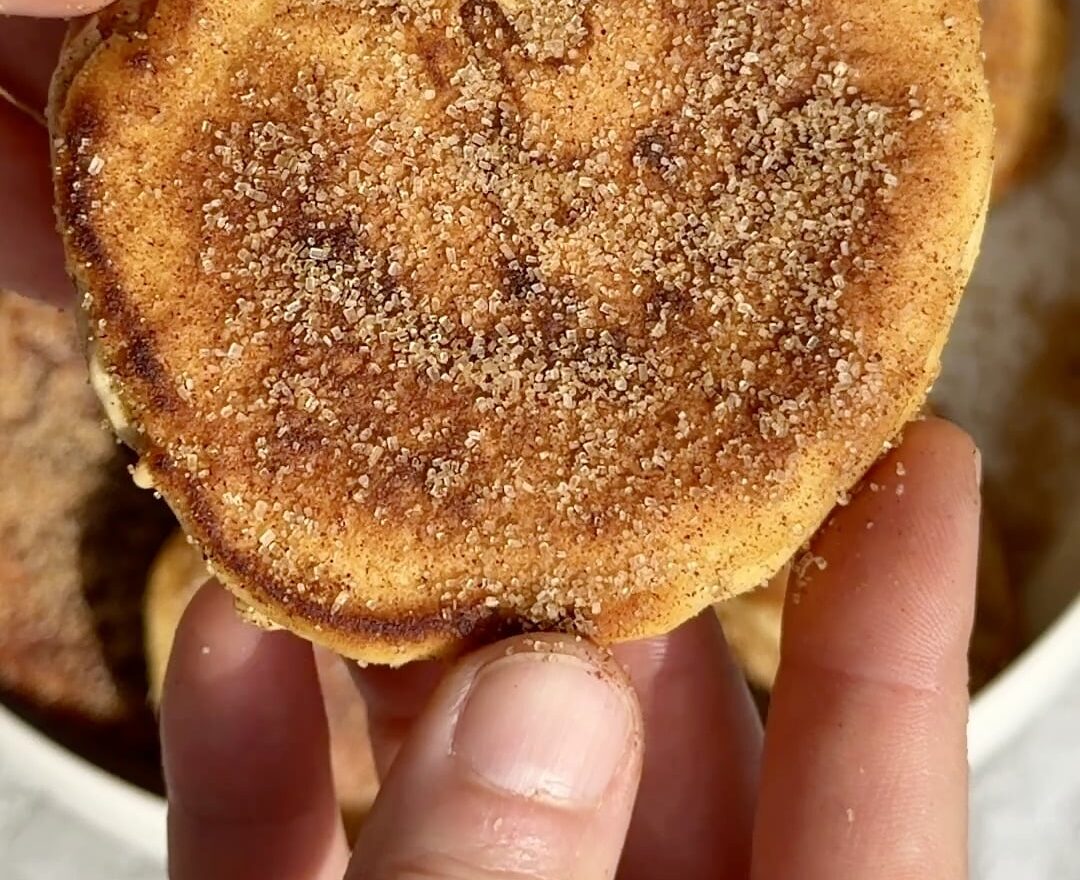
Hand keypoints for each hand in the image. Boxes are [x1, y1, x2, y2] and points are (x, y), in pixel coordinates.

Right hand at [163, 416, 977, 879]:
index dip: (900, 630)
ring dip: (412, 647)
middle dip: (617, 582)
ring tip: (390, 478)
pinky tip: (222, 629)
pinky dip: (257, 760)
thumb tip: (546, 691)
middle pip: (658, 757)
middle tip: (594, 411)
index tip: (924, 447)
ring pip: (468, 792)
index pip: (875, 822)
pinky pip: (296, 865)